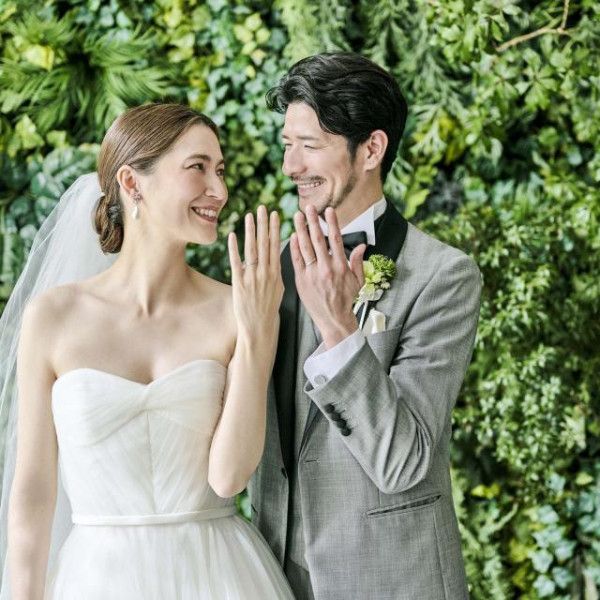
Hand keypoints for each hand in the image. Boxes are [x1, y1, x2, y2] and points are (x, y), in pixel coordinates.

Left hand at [228, 205, 283, 340]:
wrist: (259, 326)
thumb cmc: (269, 307)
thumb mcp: (279, 288)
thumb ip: (276, 270)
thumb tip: (276, 255)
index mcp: (276, 273)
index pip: (276, 246)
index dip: (275, 228)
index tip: (275, 214)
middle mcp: (265, 273)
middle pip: (264, 243)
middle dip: (263, 224)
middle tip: (262, 207)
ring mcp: (252, 278)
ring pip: (251, 249)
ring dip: (250, 231)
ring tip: (249, 215)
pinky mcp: (239, 283)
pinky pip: (236, 262)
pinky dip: (234, 248)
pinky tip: (232, 235)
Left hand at [290, 205, 365, 347]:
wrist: (334, 320)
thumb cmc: (346, 301)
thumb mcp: (358, 281)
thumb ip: (357, 262)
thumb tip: (362, 246)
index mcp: (341, 267)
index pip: (336, 239)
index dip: (332, 223)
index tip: (328, 210)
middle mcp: (326, 268)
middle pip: (318, 240)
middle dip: (313, 222)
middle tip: (308, 207)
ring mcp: (312, 275)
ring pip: (305, 248)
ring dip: (301, 230)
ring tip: (297, 217)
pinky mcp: (301, 281)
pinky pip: (296, 261)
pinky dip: (294, 248)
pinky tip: (292, 236)